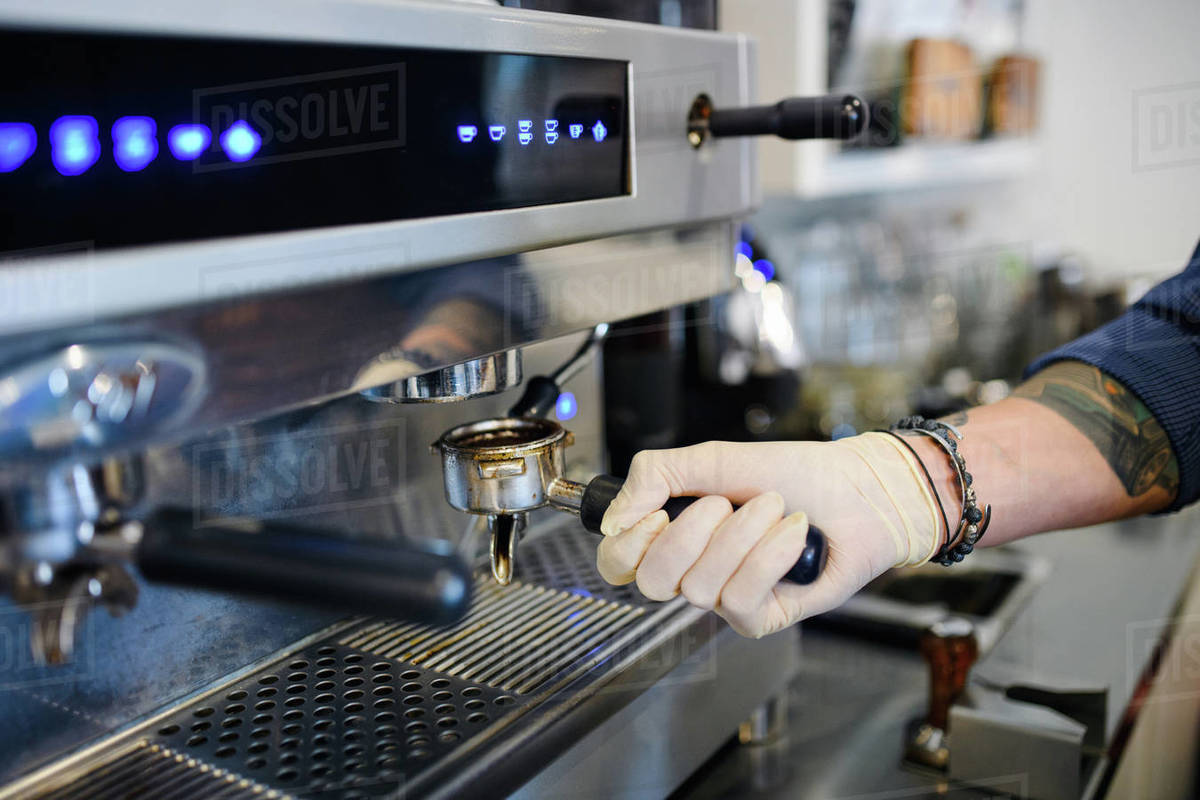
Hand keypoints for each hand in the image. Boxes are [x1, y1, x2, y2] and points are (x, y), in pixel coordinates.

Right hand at [596, 434, 940, 637]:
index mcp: (673, 534)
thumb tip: (612, 520)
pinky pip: (741, 599)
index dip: (630, 543)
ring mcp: (726, 598)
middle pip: (652, 581)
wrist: (857, 488)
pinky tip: (794, 534)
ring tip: (774, 509)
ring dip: (743, 535)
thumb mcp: (712, 459)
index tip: (662, 512)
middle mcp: (693, 570)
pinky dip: (770, 555)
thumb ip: (654, 476)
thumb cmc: (791, 473)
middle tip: (724, 503)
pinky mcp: (761, 617)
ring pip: (700, 588)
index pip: (618, 562)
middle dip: (691, 534)